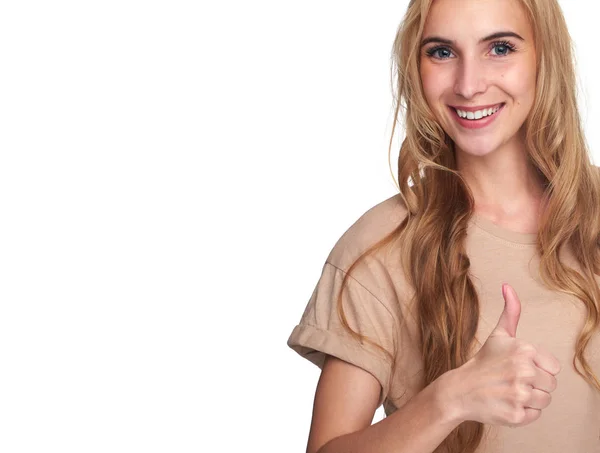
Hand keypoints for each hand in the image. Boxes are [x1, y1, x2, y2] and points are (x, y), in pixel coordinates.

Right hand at [449, 283, 560, 427]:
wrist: (459, 390)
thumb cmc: (483, 362)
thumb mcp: (498, 335)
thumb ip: (510, 311)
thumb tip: (508, 286)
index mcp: (523, 350)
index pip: (553, 368)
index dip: (537, 369)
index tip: (518, 368)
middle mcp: (523, 371)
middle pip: (551, 385)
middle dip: (534, 385)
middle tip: (511, 381)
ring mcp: (519, 394)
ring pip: (544, 401)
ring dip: (529, 400)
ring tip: (509, 392)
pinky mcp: (516, 415)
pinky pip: (534, 416)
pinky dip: (522, 413)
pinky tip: (506, 404)